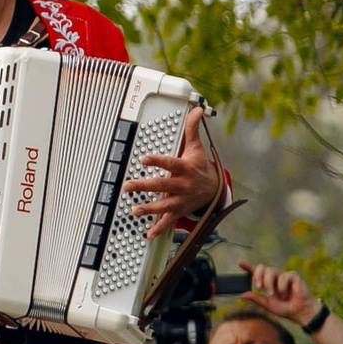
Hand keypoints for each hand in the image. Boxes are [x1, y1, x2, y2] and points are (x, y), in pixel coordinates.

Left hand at [123, 107, 224, 237]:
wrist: (214, 191)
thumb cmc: (199, 167)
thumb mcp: (196, 149)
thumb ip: (191, 130)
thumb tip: (197, 109)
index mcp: (185, 169)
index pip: (170, 163)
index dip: (157, 160)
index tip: (143, 158)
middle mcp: (182, 185)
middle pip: (162, 186)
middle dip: (144, 186)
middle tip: (128, 186)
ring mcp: (180, 200)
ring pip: (164, 206)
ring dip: (149, 209)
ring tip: (134, 210)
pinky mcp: (179, 211)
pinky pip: (168, 222)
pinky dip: (158, 229)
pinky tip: (147, 234)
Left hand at [240, 263, 319, 323]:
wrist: (299, 312)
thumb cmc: (285, 308)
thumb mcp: (267, 304)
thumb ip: (256, 299)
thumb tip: (241, 295)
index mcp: (266, 283)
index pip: (256, 273)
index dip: (248, 267)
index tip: (240, 263)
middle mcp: (274, 277)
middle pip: (262, 268)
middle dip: (259, 277)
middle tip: (259, 287)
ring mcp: (283, 275)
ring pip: (271, 271)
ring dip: (271, 285)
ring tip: (278, 295)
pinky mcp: (293, 276)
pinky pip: (283, 277)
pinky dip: (283, 287)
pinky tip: (288, 293)